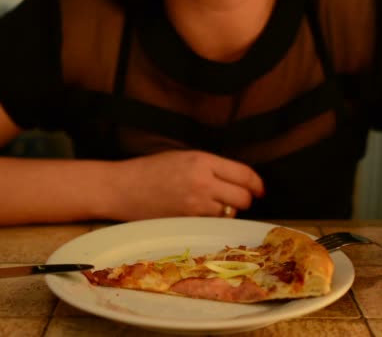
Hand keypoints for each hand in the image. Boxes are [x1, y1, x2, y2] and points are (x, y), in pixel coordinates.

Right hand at [109, 150, 264, 219]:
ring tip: (217, 206)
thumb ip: (211, 167)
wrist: (122, 188)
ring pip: (230, 213)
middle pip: (243, 197)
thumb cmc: (150, 170)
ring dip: (230, 211)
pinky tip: (204, 214)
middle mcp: (203, 182)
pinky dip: (214, 220)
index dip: (257, 184)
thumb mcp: (183, 157)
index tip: (259, 189)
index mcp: (203, 161)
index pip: (244, 174)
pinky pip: (213, 223)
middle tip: (239, 199)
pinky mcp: (187, 221)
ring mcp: (195, 205)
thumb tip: (238, 179)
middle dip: (245, 200)